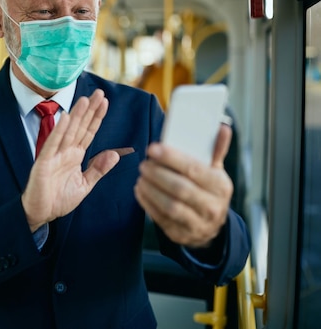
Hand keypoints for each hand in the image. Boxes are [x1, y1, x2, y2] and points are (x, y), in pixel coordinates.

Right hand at [21, 89, 119, 230]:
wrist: (41, 213)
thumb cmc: (58, 200)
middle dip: (89, 110)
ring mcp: (54, 155)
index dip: (96, 118)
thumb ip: (98, 169)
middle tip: (99, 93)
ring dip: (77, 115)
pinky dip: (60, 131)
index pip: (88, 133)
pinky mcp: (44, 162)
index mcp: (75, 156)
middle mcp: (65, 152)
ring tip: (86, 100)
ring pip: (68, 131)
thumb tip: (114, 154)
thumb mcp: (84, 185)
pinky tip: (67, 118)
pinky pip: (53, 144)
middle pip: (80, 127)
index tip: (105, 103)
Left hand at [134, 124, 232, 247]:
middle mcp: (212, 207)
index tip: (153, 148)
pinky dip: (147, 203)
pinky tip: (140, 190)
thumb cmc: (208, 190)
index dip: (172, 158)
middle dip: (158, 174)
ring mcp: (197, 224)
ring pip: (170, 206)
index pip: (195, 170)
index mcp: (220, 186)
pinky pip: (161, 219)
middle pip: (181, 189)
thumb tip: (221, 127)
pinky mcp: (181, 234)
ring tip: (141, 177)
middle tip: (144, 164)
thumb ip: (215, 150)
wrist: (211, 226)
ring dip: (151, 190)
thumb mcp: (215, 171)